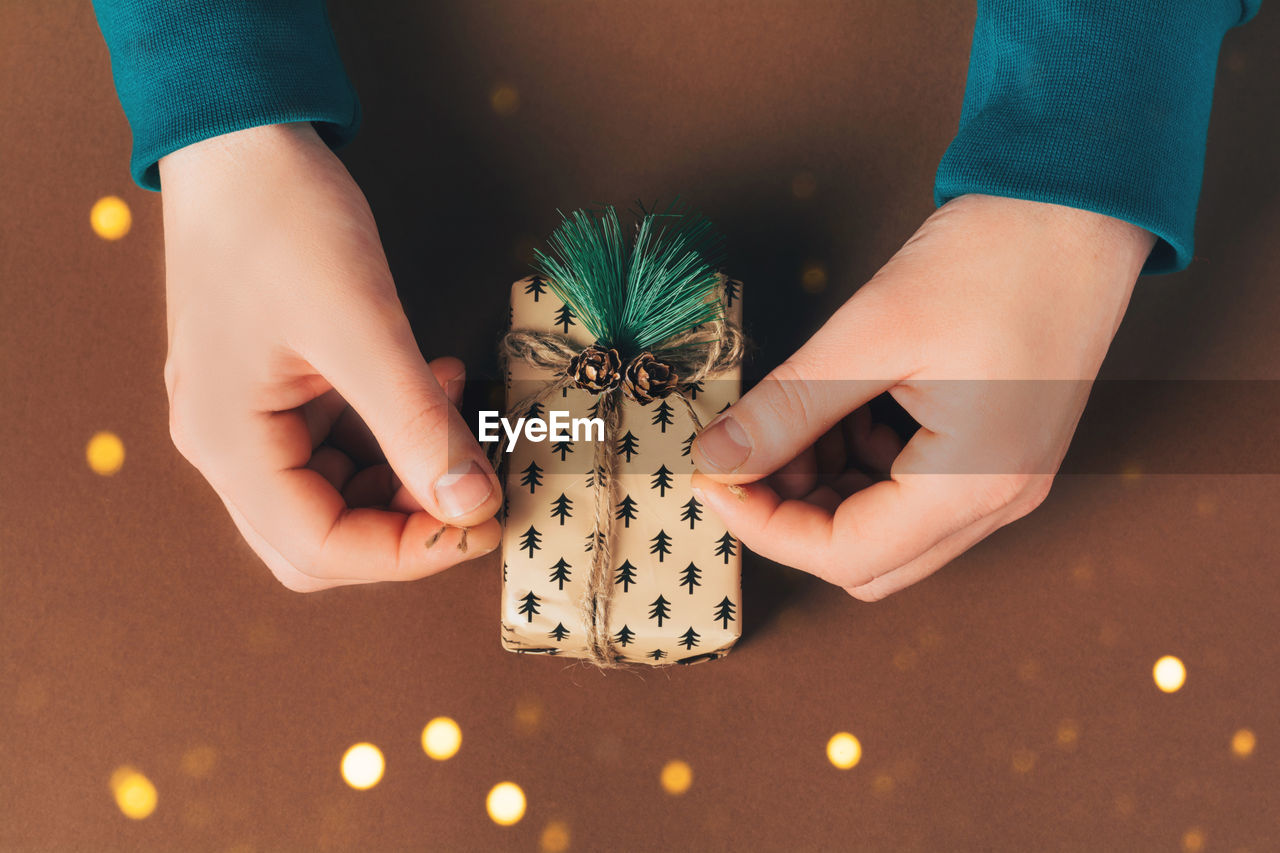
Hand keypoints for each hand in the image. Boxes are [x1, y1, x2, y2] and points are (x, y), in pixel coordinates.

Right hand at [159, 123, 501, 591]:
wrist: (239, 137)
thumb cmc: (283, 220)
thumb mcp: (362, 328)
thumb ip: (417, 427)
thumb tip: (472, 509)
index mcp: (227, 444)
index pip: (320, 549)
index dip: (408, 554)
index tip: (485, 523)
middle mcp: (225, 445)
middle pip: (320, 539)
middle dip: (405, 527)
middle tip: (475, 492)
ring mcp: (246, 418)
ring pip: (336, 495)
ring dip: (407, 478)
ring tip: (465, 425)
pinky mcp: (273, 389)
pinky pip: (339, 443)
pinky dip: (394, 434)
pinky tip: (438, 385)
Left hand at [691, 194, 1154, 600]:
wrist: (1077, 203)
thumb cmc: (993, 258)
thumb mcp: (870, 334)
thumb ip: (788, 408)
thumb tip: (714, 457)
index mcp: (976, 484)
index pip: (845, 555)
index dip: (763, 525)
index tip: (712, 473)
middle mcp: (997, 500)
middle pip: (866, 558)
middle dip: (792, 511)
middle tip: (750, 447)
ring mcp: (1001, 479)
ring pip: (883, 527)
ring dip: (823, 484)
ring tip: (799, 412)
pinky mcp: (994, 452)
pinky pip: (909, 489)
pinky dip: (858, 460)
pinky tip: (841, 403)